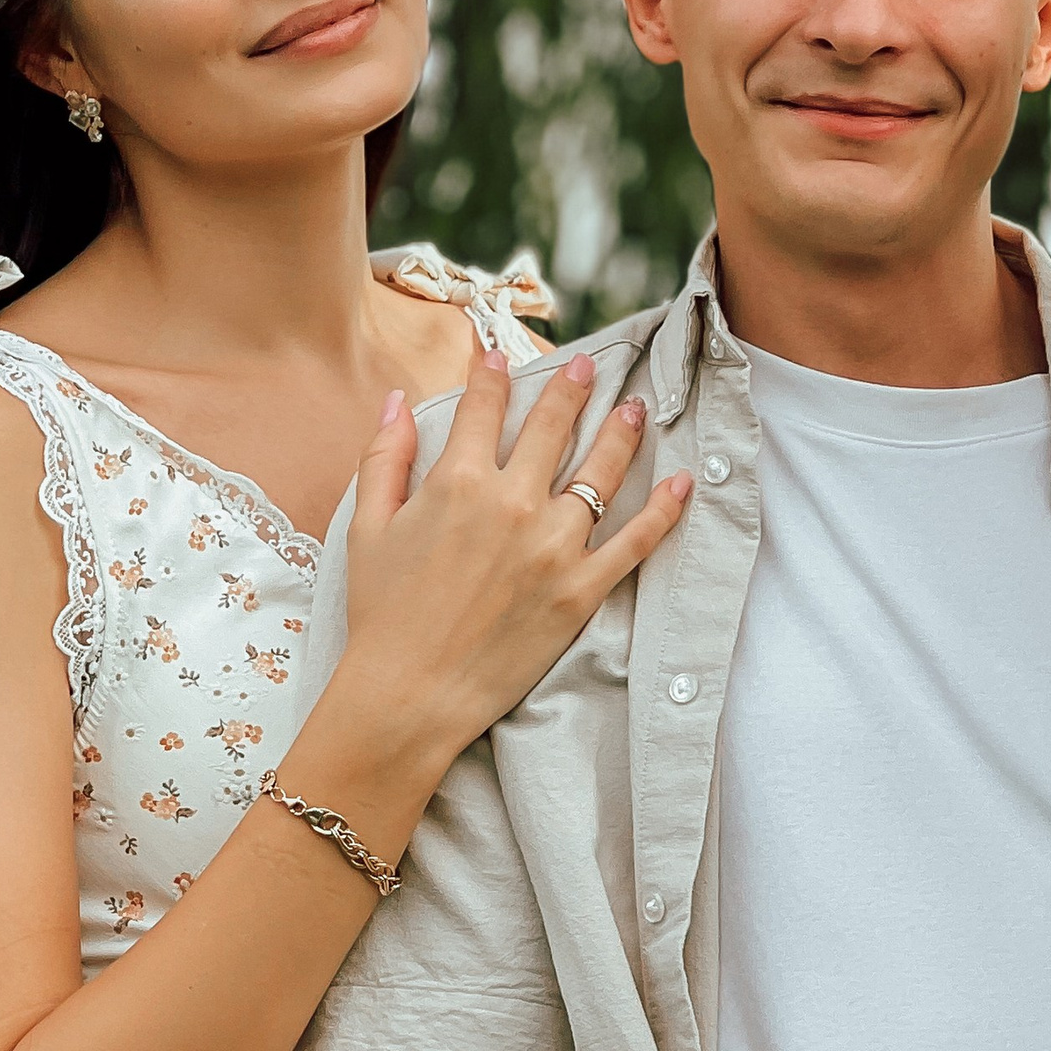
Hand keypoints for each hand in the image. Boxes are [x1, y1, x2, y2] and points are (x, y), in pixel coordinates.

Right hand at [343, 352, 690, 756]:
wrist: (410, 693)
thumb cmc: (382, 614)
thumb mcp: (368, 528)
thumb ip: (384, 459)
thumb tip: (394, 402)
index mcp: (458, 482)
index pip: (484, 409)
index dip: (492, 376)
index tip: (500, 356)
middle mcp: (513, 504)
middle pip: (553, 428)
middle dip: (570, 390)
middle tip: (586, 369)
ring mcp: (553, 547)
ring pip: (601, 474)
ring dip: (621, 434)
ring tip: (634, 409)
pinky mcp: (581, 591)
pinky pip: (635, 541)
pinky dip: (664, 510)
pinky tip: (682, 482)